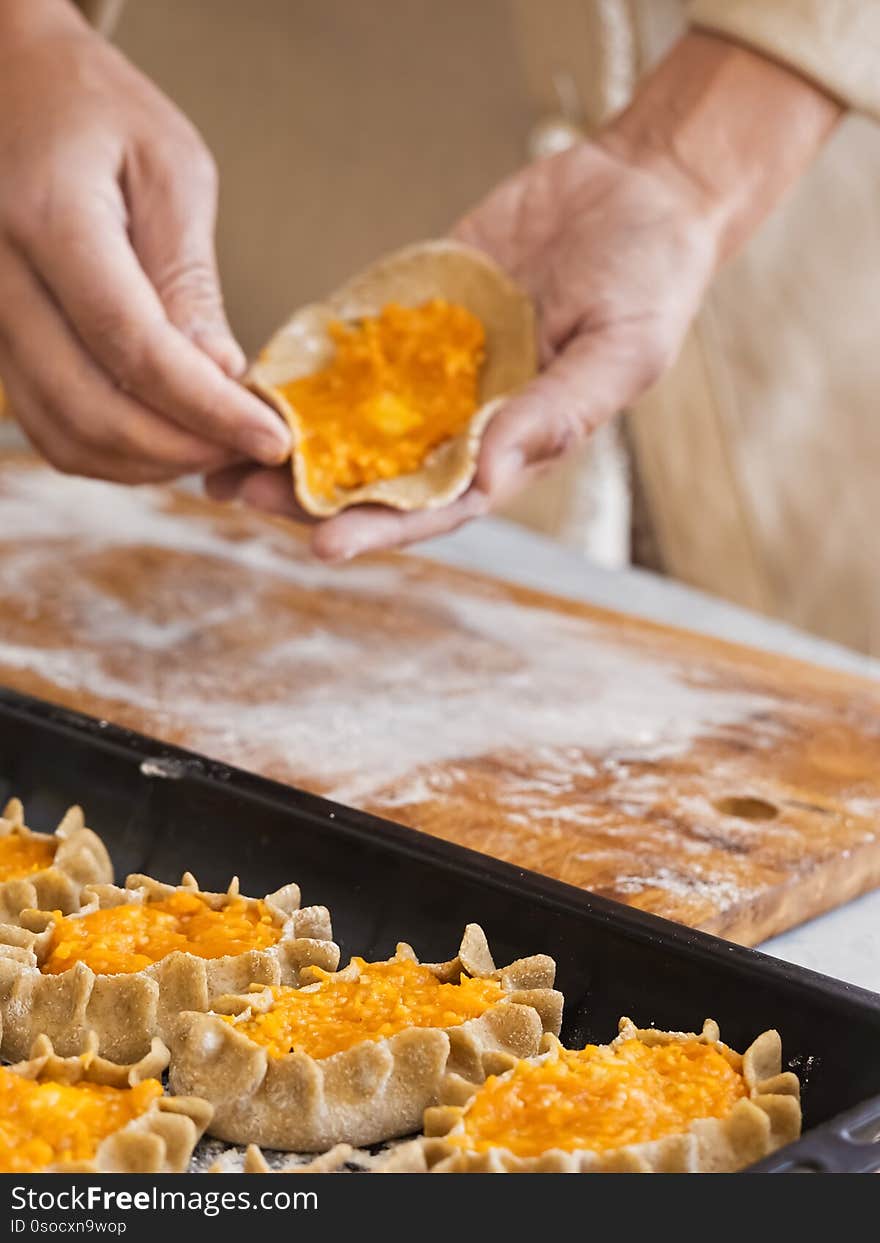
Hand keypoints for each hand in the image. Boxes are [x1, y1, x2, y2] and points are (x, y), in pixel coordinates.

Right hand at [0, 1, 289, 482]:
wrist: (9, 82)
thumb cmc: (95, 109)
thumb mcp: (169, 169)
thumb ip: (187, 278)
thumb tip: (219, 376)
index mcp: (47, 217)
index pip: (135, 348)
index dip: (208, 410)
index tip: (271, 438)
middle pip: (90, 410)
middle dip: (182, 449)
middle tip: (248, 449)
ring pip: (63, 434)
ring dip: (148, 462)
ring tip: (215, 445)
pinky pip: (48, 422)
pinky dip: (111, 450)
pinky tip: (167, 434)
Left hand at [208, 33, 838, 558]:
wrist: (635, 193)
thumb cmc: (650, 280)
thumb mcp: (623, 352)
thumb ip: (560, 412)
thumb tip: (490, 469)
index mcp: (513, 446)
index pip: (439, 504)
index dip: (382, 528)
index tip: (324, 546)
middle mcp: (464, 416)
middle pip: (376, 472)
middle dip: (310, 492)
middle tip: (240, 498)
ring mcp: (433, 366)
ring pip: (350, 417)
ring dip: (290, 439)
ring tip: (218, 452)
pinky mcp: (412, 311)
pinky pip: (351, 346)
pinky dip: (303, 365)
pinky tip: (249, 377)